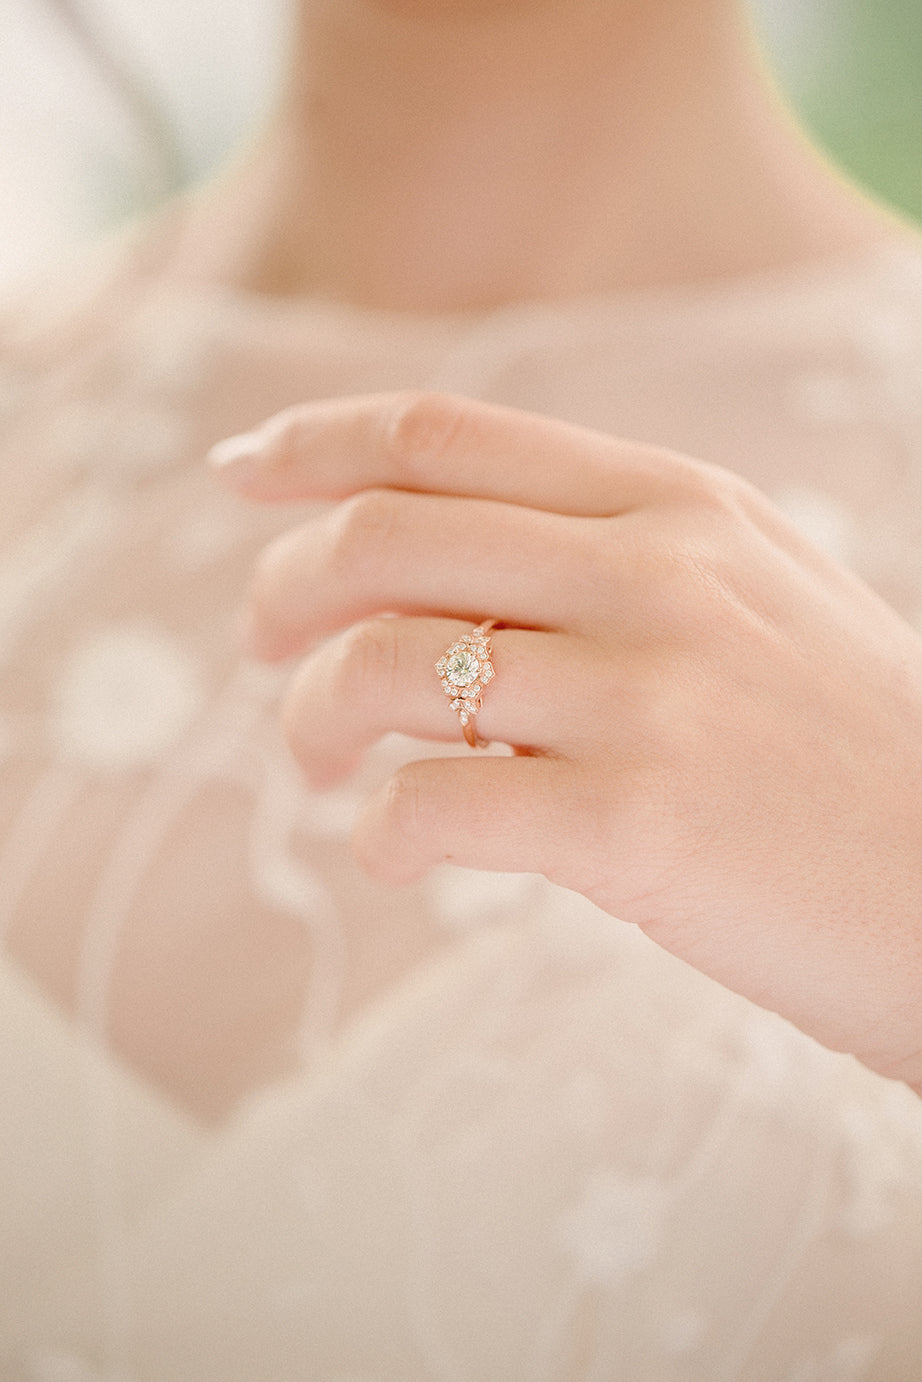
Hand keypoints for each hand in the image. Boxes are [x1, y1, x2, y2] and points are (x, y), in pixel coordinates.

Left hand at [210, 391, 921, 1089]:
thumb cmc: (849, 753)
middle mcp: (656, 573)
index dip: (318, 441)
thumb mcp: (757, 594)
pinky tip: (395, 852)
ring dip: (306, 717)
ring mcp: (648, 695)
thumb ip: (618, 551)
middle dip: (281, 587)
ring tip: (316, 765)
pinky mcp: (635, 824)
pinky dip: (378, 830)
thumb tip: (444, 570)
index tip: (242, 469)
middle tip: (260, 645)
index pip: (447, 432)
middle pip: (384, 536)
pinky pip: (432, 803)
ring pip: (382, 666)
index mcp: (677, 503)